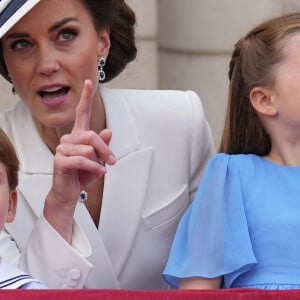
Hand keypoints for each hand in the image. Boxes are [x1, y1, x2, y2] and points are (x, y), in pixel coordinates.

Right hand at [44, 80, 115, 240]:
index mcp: (78, 136)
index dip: (86, 97)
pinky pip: (83, 160)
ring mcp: (62, 149)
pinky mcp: (59, 160)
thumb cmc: (83, 174)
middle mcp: (69, 139)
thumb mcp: (98, 159)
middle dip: (105, 149)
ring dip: (99, 161)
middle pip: (92, 135)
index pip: (82, 113)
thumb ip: (103, 145)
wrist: (70, 192)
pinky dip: (95, 168)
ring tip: (99, 170)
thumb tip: (108, 130)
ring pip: (89, 149)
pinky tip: (99, 174)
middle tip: (113, 161)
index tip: (90, 82)